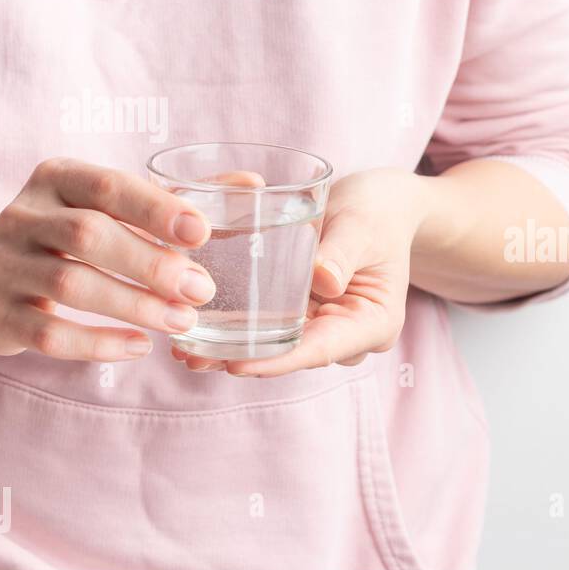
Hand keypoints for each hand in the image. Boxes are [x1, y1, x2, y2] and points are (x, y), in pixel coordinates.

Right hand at [0, 157, 216, 360]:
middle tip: (202, 290)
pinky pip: (50, 334)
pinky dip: (99, 344)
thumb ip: (177, 199)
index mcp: (57, 179)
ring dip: (135, 306)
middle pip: (89, 235)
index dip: (155, 207)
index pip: (109, 186)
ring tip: (183, 321)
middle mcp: (24, 217)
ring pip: (72, 284)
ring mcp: (5, 266)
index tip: (202, 231)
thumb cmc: (67, 235)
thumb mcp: (109, 207)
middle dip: (152, 264)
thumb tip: (252, 185)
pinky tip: (140, 347)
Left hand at [172, 167, 429, 376]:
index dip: (279, 360)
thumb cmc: (378, 210)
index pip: (322, 348)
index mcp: (375, 323)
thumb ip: (342, 252)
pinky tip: (199, 330)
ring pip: (279, 346)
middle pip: (294, 354)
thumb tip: (321, 282)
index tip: (237, 365)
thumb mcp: (362, 226)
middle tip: (192, 358)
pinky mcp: (307, 314)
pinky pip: (273, 327)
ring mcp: (328, 327)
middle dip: (246, 359)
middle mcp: (350, 335)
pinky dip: (240, 330)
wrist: (384, 205)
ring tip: (184, 351)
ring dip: (234, 349)